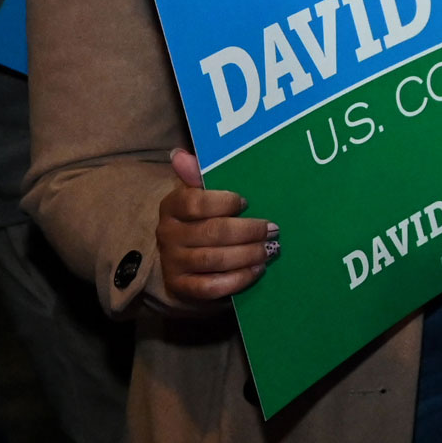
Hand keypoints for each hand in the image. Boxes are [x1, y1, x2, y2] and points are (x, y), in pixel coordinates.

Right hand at [157, 147, 272, 306]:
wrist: (183, 264)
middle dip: (248, 231)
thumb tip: (180, 153)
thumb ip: (196, 175)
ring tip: (271, 249)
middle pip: (212, 232)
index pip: (194, 201)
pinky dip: (238, 279)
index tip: (246, 202)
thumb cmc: (202, 221)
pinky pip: (211, 287)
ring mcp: (173, 264)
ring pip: (214, 260)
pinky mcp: (182, 289)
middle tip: (273, 229)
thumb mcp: (200, 196)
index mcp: (172, 207)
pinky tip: (257, 270)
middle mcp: (168, 235)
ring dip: (248, 254)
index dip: (223, 202)